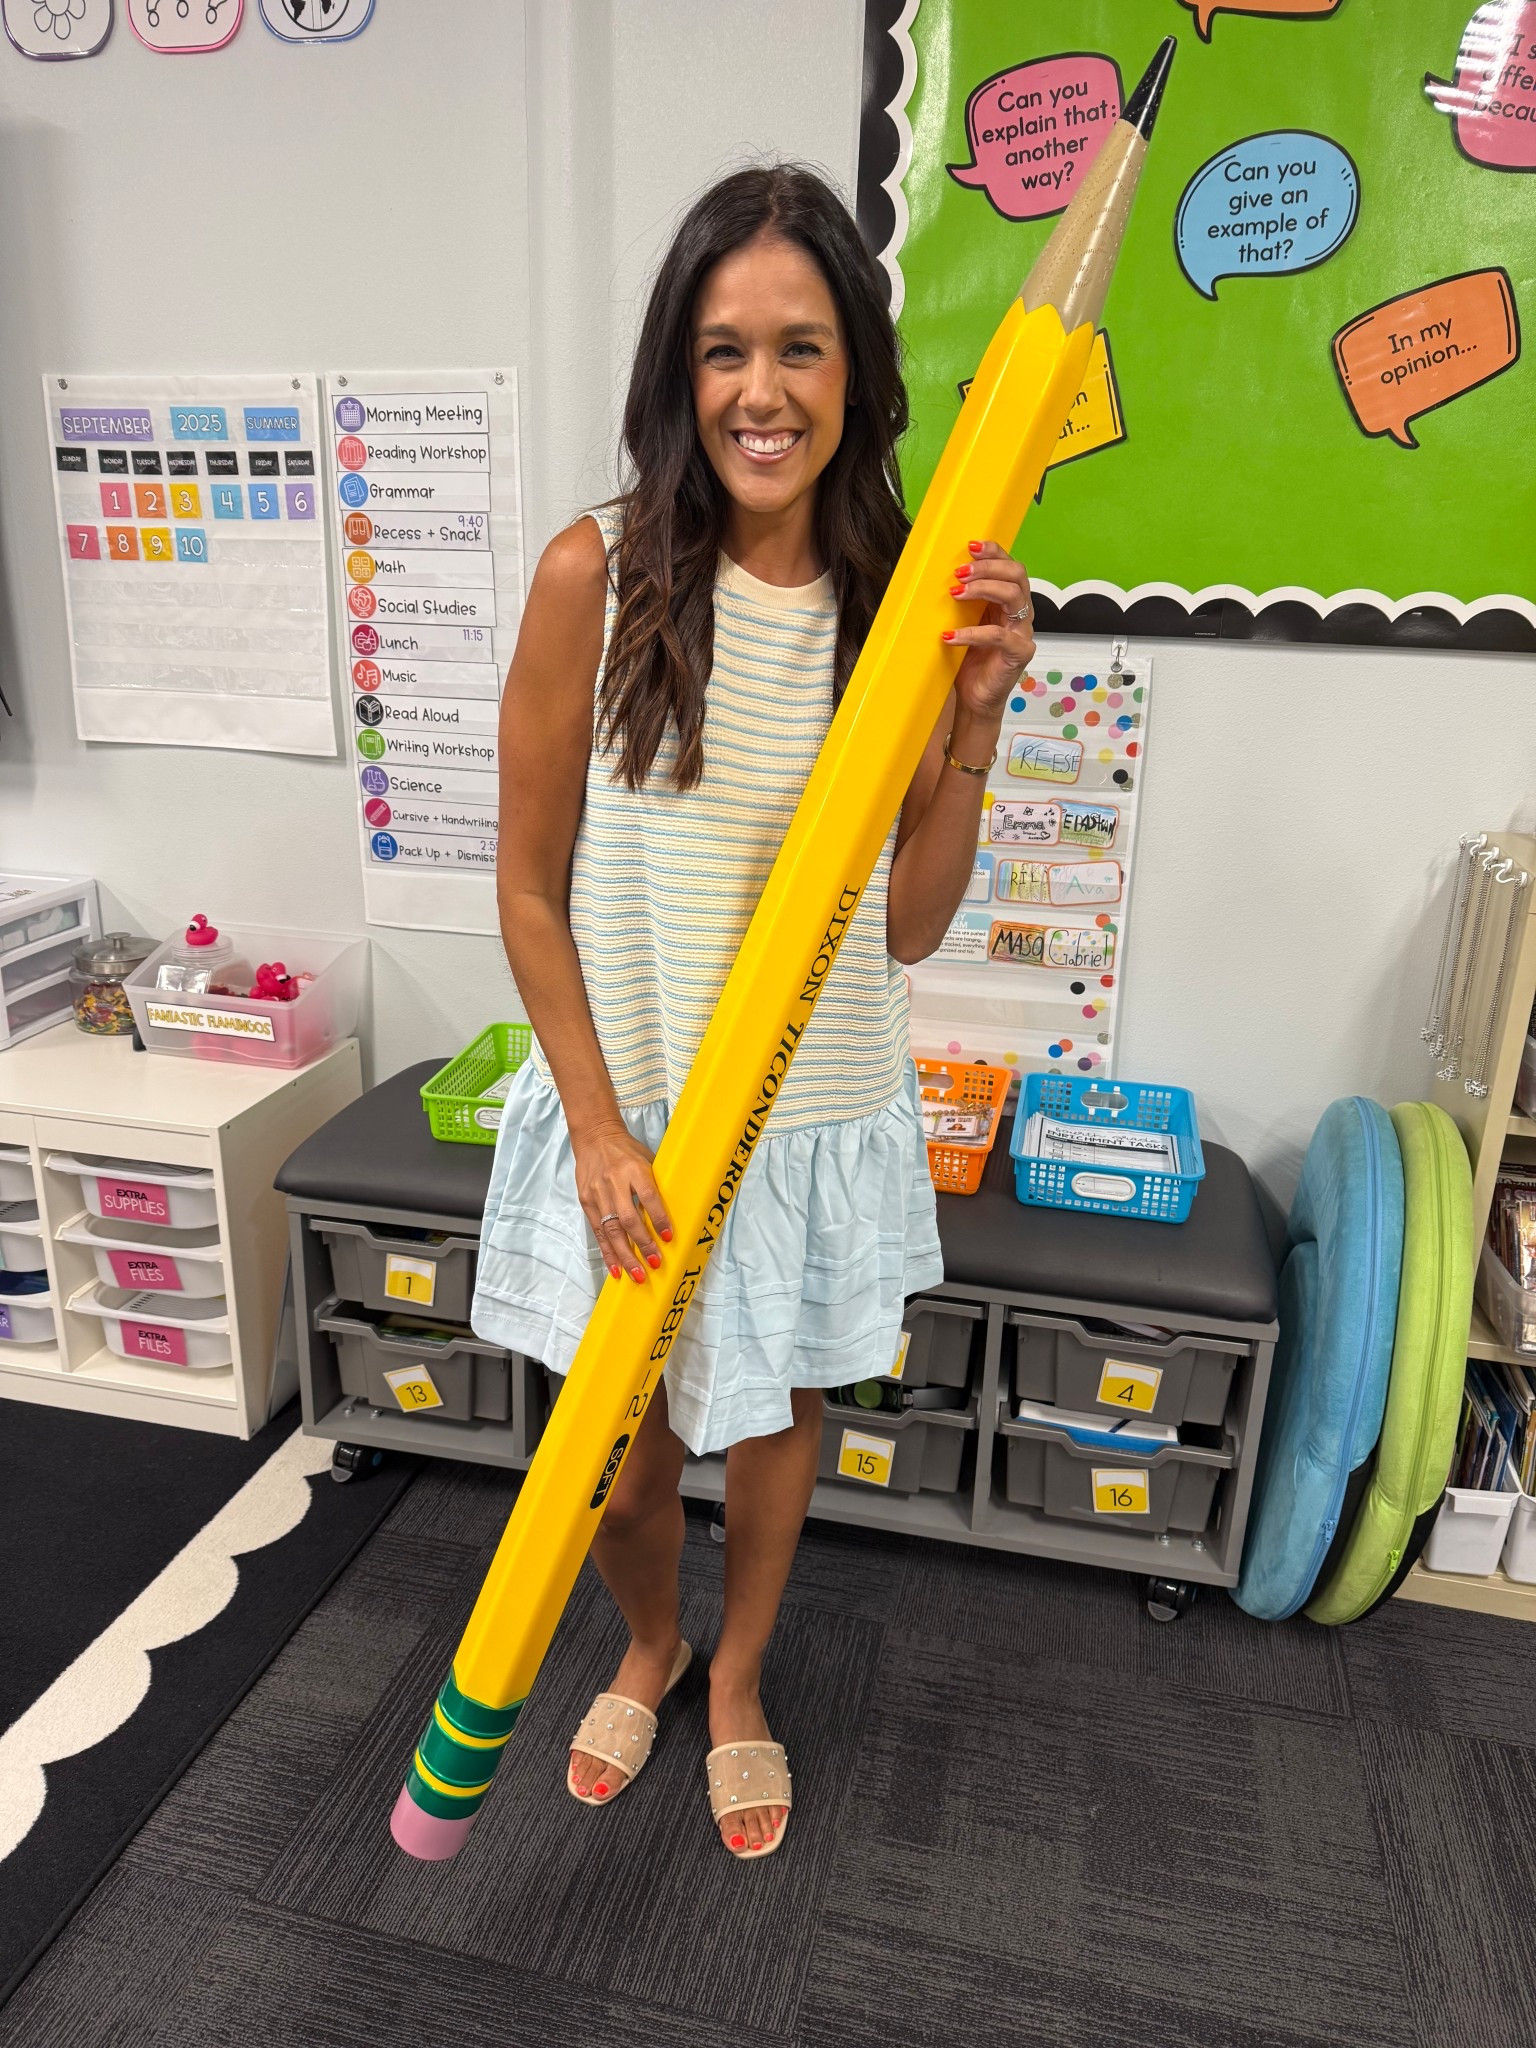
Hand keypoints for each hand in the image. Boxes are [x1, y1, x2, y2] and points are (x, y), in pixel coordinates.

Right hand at [571, 1119, 672, 1283]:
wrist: (594, 1138)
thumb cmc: (627, 1151)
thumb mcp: (647, 1159)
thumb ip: (656, 1184)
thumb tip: (675, 1213)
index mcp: (634, 1168)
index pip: (648, 1196)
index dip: (659, 1218)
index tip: (668, 1237)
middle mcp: (614, 1182)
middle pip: (629, 1219)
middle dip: (643, 1244)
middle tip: (655, 1263)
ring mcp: (598, 1194)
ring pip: (612, 1231)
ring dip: (626, 1256)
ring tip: (638, 1275)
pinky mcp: (586, 1202)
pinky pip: (598, 1232)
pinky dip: (607, 1253)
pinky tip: (616, 1269)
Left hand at [941, 540, 1035, 723]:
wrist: (975, 699)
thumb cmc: (970, 661)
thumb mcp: (963, 623)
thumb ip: (962, 600)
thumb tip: (938, 574)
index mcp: (1010, 601)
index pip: (1010, 566)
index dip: (994, 552)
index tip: (970, 546)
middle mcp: (1021, 613)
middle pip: (1016, 575)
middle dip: (987, 568)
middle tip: (959, 572)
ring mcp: (1023, 633)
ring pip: (1013, 596)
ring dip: (983, 589)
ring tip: (956, 592)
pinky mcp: (1019, 653)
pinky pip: (998, 635)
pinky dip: (972, 633)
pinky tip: (949, 636)